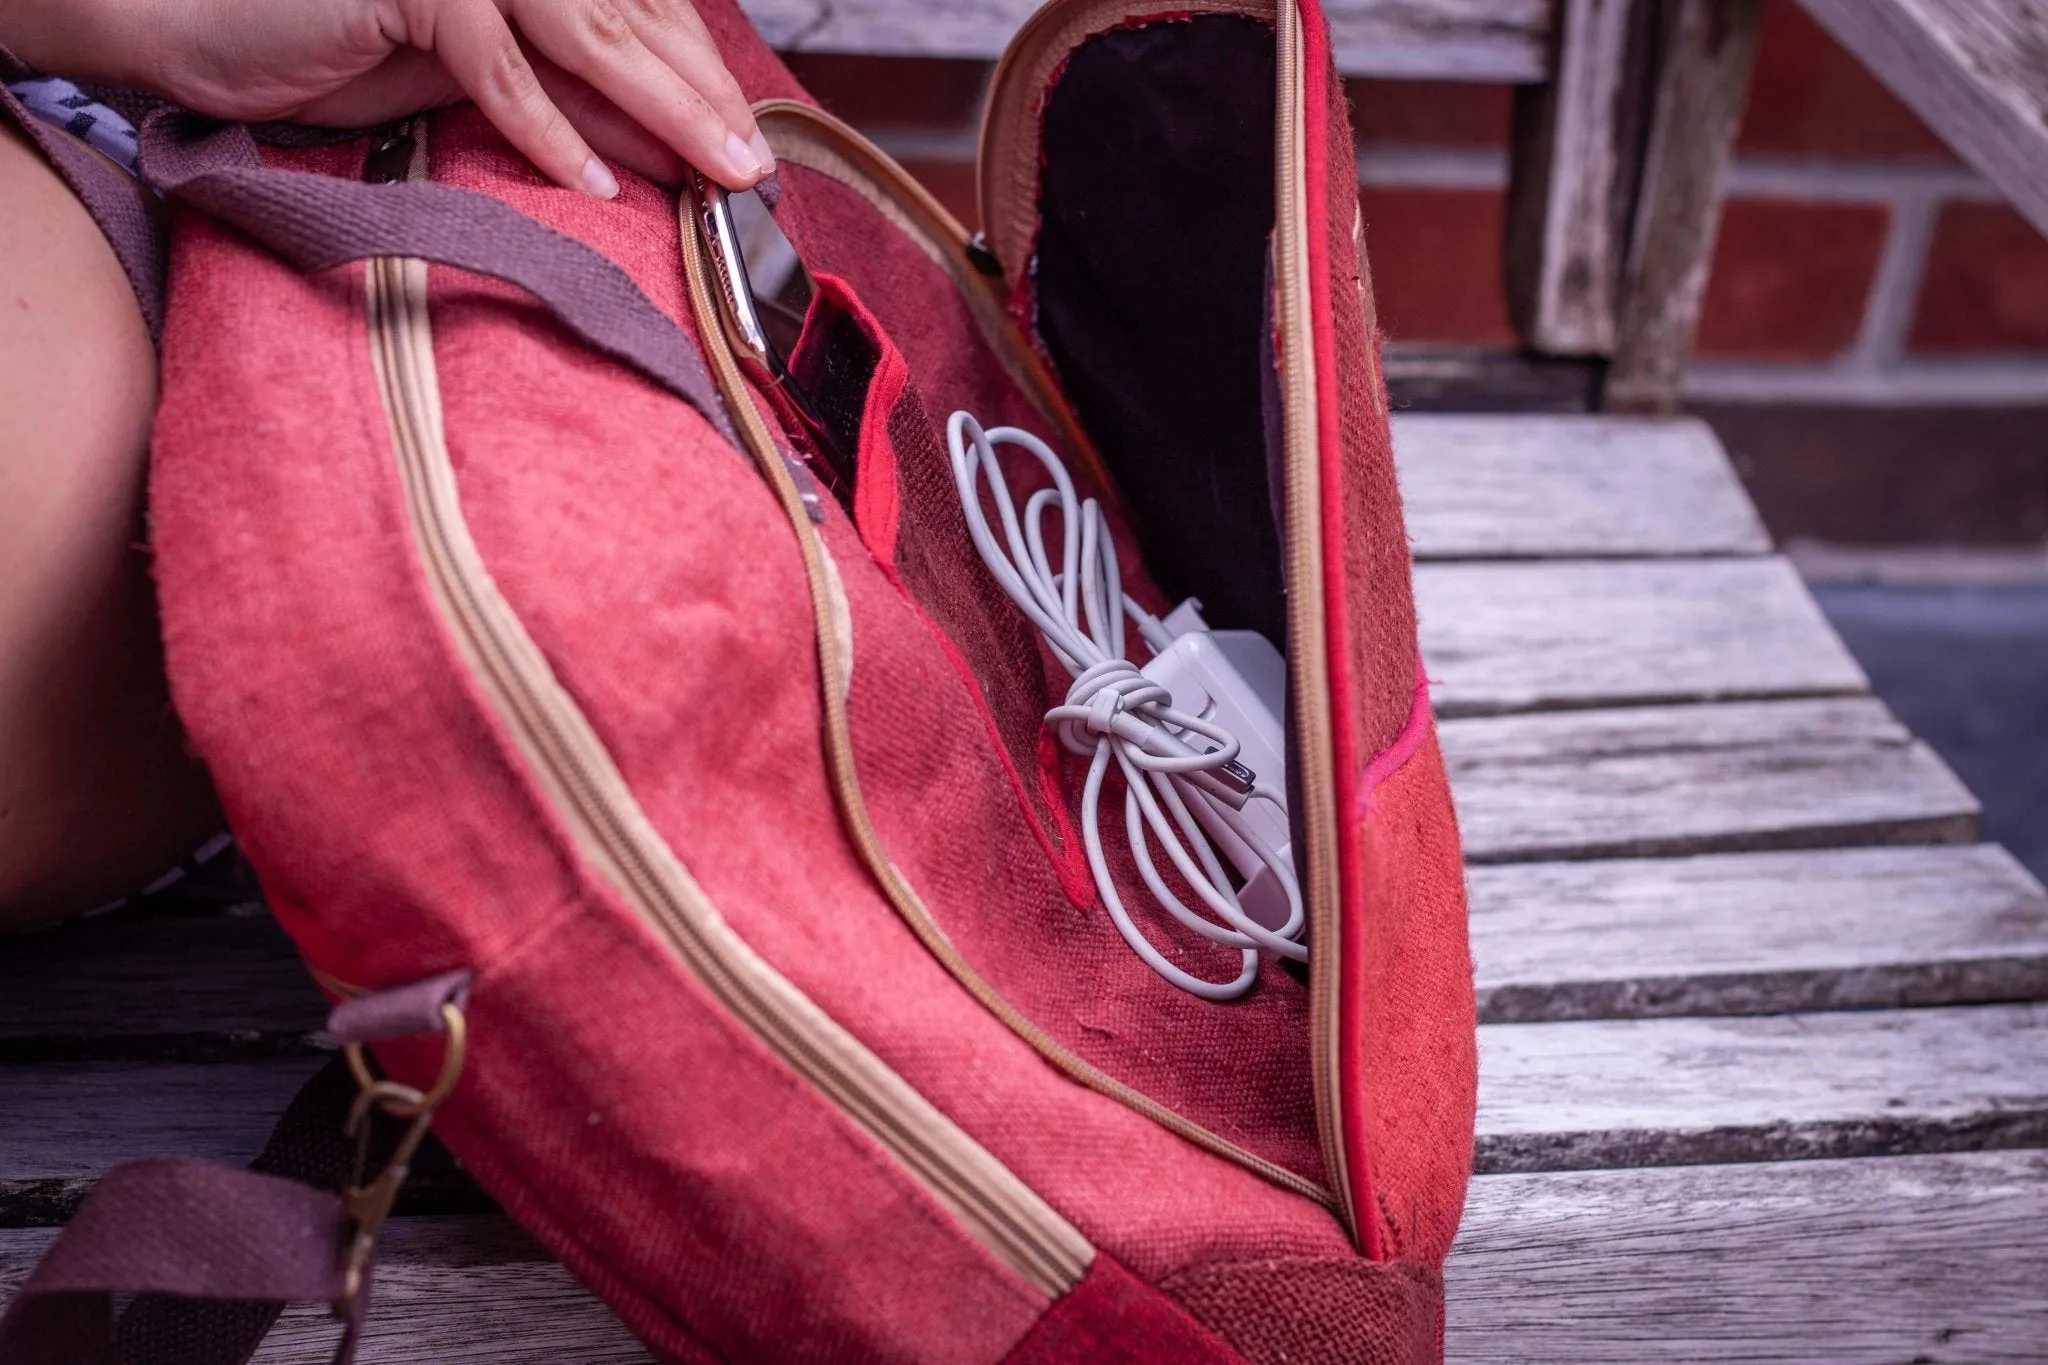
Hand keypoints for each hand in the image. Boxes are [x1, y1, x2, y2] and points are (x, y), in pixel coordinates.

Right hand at [1, 0, 771, 193]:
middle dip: (703, 99)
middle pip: (631, 21)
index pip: (641, 9)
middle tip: (756, 170)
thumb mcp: (476, 78)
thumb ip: (572, 99)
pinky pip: (497, 64)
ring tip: (715, 176)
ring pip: (587, 36)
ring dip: (661, 111)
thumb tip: (669, 149)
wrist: (202, 20)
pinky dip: (548, 126)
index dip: (702, 74)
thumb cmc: (335, 44)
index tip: (751, 143)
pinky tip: (598, 182)